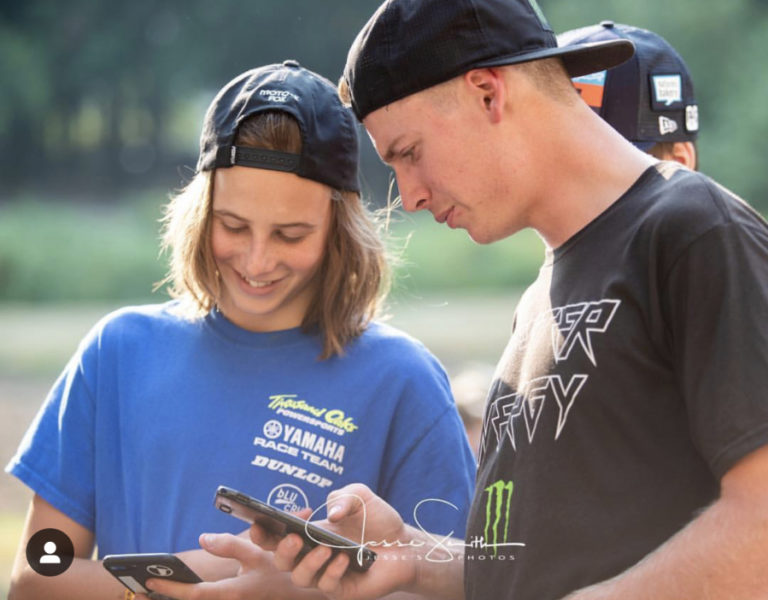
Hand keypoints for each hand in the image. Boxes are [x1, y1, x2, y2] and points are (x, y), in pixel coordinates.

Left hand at [145, 532, 317, 599]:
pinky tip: (178, 593)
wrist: (301, 596)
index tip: (151, 578)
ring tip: (149, 592)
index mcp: (234, 592)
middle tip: (139, 590)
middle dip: (164, 598)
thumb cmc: (278, 573)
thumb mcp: (257, 553)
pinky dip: (189, 599)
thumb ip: (229, 545)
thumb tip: (203, 538)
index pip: (194, 594)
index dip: (170, 587)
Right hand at [270, 483, 418, 599]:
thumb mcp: (360, 497)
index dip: (264, 530)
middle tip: (294, 537)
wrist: (405, 543)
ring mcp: (325, 574)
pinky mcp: (341, 590)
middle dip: (281, 549)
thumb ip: (343, 497)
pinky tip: (345, 559)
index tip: (263, 519)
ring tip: (324, 549)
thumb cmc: (378, 520)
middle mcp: (312, 556)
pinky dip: (332, 572)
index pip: (275, 536)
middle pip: (281, 561)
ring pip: (299, 578)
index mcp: (309, 534)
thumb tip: (331, 514)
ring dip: (308, 562)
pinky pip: (326, 586)